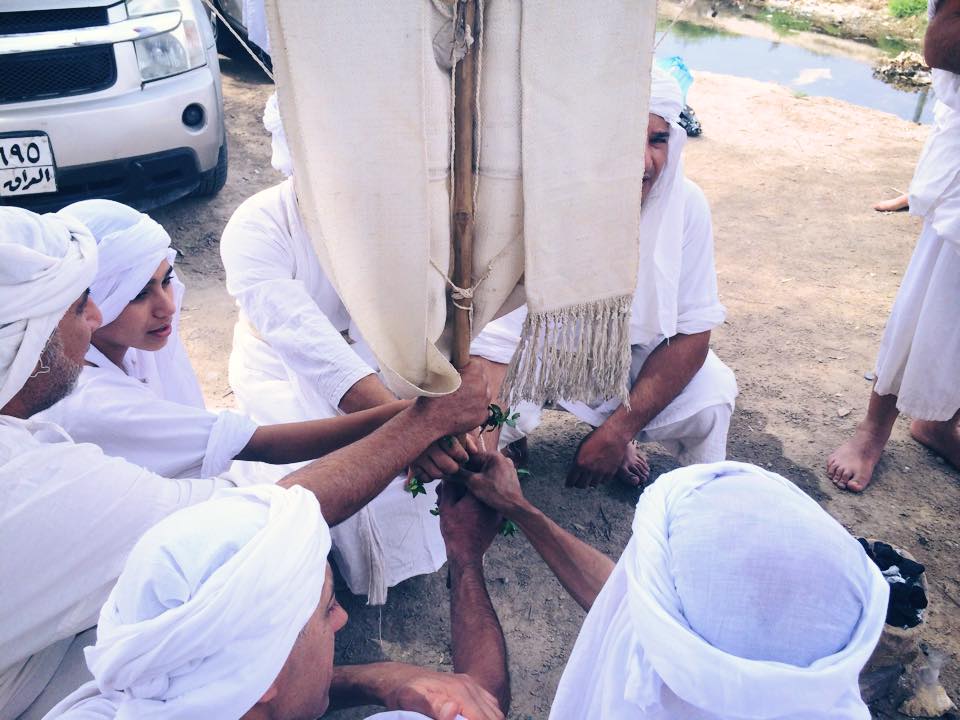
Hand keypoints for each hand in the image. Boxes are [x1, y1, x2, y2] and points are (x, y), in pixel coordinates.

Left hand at [383, 664, 503, 719]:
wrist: (404, 678)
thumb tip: (452, 710)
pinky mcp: (472, 688)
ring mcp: (472, 686)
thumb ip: (431, 706)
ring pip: (495, 712)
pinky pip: (490, 706)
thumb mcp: (410, 700)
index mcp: (458, 691)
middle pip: (493, 716)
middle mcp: (470, 686)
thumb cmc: (405, 692)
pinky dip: (487, 717)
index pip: (481, 719)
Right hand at [411, 434, 477, 479]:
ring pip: (438, 474)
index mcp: (442, 434)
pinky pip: (425, 478)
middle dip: (454, 467)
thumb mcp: (452, 430)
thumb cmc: (438, 429)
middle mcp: (429, 445)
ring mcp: (419, 456)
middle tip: (453, 463)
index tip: (462, 455)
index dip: (463, 457)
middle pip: (450, 468)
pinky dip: (429, 476)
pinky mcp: (411, 464)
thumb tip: (474, 451)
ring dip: (442, 472)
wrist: (412, 426)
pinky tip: (431, 467)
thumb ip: (466, 440)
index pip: (459, 454)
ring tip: (442, 465)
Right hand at [420, 361, 493, 434]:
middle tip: (460, 387)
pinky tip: (463, 410)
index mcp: (474, 373)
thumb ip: (456, 368)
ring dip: (476, 395)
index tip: (461, 374)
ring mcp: (484, 403)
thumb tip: (459, 364)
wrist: (430, 420)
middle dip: (473, 382)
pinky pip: (482, 408)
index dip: (467, 369)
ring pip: (484, 394)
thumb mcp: (442, 374)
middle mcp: (482, 387)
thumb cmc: (433, 395)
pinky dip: (475, 409)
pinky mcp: (482, 416)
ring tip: (461, 400)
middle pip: (482, 380)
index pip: (477, 365)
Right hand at [437, 481, 501, 562]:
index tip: (448, 483)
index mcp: (479, 493)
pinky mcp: (497, 521)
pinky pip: (486, 509)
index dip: (457, 478)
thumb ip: (448, 487)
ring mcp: (496, 511)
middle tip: (445, 497)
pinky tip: (463, 515)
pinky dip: (475, 509)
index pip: (470, 476)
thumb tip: (449, 475)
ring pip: (480, 499)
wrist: (467, 554)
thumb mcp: (446, 505)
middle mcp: (490, 500)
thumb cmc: (455, 530)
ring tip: (452, 507)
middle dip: (460, 490)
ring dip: (467, 499)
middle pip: (475, 488)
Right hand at [453, 451, 526, 518]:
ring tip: (467, 485)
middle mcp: (502, 458)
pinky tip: (478, 488)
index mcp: (494, 455)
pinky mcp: (508, 475)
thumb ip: (459, 475)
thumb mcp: (473, 483)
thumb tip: (445, 472)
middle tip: (457, 480)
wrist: (514, 507)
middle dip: (468, 471)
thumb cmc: (496, 494)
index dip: (460, 465)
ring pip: (485, 469)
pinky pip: (492, 474)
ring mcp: (506, 466)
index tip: (451, 472)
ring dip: (475, 476)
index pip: (471, 456)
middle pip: (478, 462)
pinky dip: (484, 479)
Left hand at [566, 425, 629, 488]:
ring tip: (590, 476)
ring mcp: (600, 472)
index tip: (569, 484)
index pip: (571, 480)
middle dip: (579, 484)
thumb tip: (575, 469)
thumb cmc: (596, 438)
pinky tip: (600, 473)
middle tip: (579, 481)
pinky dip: (601, 479)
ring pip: (592, 484)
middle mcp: (589, 470)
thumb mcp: (582, 447)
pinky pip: (603, 481)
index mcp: (580, 463)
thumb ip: (578, 460)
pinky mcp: (610, 473)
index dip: (569, 483)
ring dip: (590, 481)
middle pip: (581, 485)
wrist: (614, 435)